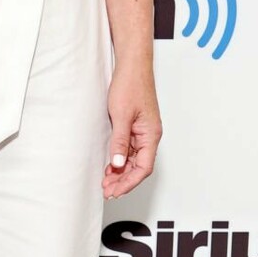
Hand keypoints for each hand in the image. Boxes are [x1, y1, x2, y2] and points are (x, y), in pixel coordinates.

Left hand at [103, 65, 161, 198]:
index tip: (115, 191)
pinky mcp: (136, 127)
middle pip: (139, 167)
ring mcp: (143, 132)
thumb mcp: (121, 115)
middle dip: (124, 181)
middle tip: (107, 190)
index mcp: (151, 135)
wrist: (132, 66)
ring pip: (134, 160)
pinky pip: (130, 149)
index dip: (129, 182)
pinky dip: (120, 160)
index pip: (143, 168)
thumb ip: (120, 141)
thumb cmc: (130, 85)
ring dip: (121, 172)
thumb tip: (118, 164)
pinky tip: (110, 166)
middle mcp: (150, 136)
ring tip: (106, 182)